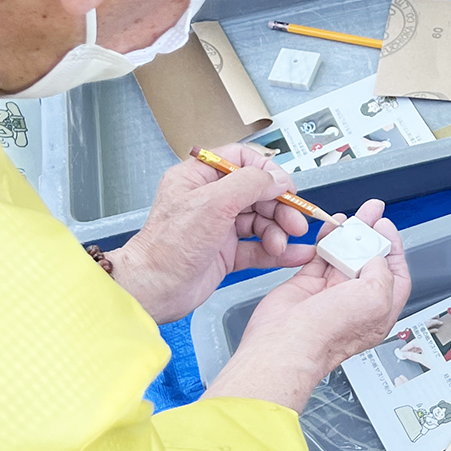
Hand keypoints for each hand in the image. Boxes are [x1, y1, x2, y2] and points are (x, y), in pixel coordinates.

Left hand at [107, 143, 314, 323]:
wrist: (155, 289)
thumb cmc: (168, 247)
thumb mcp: (213, 203)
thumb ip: (250, 184)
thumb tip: (277, 178)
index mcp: (199, 177)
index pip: (241, 161)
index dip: (267, 172)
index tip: (286, 187)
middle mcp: (210, 200)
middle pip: (257, 193)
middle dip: (280, 207)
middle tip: (295, 222)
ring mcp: (218, 227)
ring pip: (260, 221)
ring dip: (278, 231)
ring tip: (282, 244)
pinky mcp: (226, 253)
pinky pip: (258, 247)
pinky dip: (277, 251)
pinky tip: (293, 254)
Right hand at [205, 201, 411, 411]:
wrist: (286, 342)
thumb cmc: (328, 333)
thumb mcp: (375, 298)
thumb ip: (382, 272)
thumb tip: (374, 257)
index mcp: (379, 311)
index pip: (394, 275)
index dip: (393, 250)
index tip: (387, 230)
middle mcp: (356, 303)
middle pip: (369, 261)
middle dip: (371, 235)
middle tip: (373, 214)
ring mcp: (332, 293)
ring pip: (345, 255)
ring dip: (350, 234)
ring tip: (356, 214)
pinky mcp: (308, 285)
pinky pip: (322, 256)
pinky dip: (327, 240)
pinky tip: (332, 227)